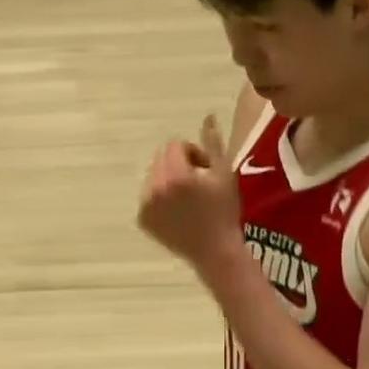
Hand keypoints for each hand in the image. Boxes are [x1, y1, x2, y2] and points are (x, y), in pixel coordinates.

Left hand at [138, 115, 243, 276]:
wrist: (216, 252)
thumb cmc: (225, 212)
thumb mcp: (225, 174)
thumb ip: (213, 143)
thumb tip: (208, 117)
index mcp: (176, 174)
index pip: (175, 145)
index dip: (193, 153)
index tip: (206, 169)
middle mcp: (155, 188)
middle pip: (161, 158)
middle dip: (178, 164)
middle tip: (197, 182)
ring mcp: (146, 205)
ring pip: (153, 176)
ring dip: (168, 179)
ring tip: (186, 198)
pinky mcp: (142, 219)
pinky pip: (147, 197)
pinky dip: (160, 198)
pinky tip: (178, 212)